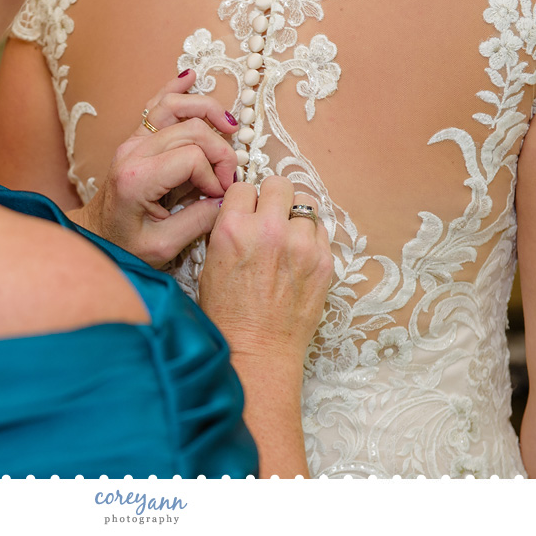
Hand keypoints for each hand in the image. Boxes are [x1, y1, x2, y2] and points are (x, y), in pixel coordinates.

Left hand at [68, 70, 239, 267]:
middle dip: (219, 151)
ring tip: (230, 127)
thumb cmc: (124, 244)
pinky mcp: (136, 139)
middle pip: (190, 130)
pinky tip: (190, 78)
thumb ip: (198, 222)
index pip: (191, 157)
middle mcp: (132, 153)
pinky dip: (176, 91)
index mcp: (136, 178)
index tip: (217, 197)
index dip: (213, 175)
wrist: (96, 236)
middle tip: (227, 178)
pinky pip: (156, 105)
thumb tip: (226, 200)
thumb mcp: (162, 247)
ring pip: (174, 107)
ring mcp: (132, 142)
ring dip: (206, 110)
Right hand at [200, 175, 332, 357]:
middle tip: (270, 216)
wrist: (258, 350)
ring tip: (287, 236)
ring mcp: (301, 245)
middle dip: (272, 198)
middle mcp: (269, 230)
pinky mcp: (325, 261)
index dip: (244, 200)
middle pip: (279, 185)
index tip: (246, 211)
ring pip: (306, 204)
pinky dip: (311, 238)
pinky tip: (299, 256)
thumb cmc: (228, 315)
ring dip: (295, 216)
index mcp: (233, 229)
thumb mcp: (210, 266)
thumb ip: (227, 231)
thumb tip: (241, 212)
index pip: (243, 187)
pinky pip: (322, 231)